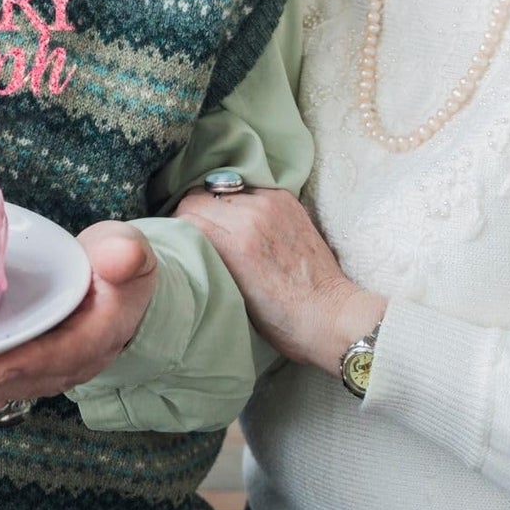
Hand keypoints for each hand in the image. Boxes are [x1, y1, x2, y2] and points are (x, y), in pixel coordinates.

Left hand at [0, 220, 157, 412]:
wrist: (114, 281)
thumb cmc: (117, 262)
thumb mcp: (129, 250)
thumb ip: (126, 255)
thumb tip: (123, 257)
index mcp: (101, 332)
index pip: (69, 352)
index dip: (35, 361)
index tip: (1, 365)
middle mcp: (71, 359)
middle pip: (26, 378)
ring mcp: (45, 364)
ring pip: (3, 385)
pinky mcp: (24, 361)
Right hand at [176, 187, 384, 373]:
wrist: (331, 315)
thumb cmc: (281, 320)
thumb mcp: (231, 296)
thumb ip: (208, 259)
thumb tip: (186, 240)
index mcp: (237, 243)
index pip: (186, 214)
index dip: (178, 229)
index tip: (180, 244)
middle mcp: (253, 214)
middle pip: (199, 196)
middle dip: (193, 215)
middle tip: (198, 237)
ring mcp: (272, 203)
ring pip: (222, 189)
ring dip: (217, 206)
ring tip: (224, 230)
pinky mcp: (287, 199)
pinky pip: (248, 189)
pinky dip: (240, 202)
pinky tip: (245, 222)